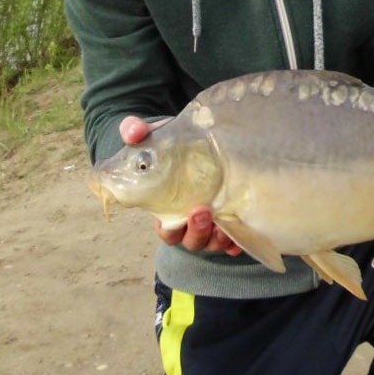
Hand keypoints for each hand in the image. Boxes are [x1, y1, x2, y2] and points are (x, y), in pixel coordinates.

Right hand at [118, 115, 242, 254]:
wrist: (198, 141)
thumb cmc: (171, 145)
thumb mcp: (153, 137)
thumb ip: (136, 131)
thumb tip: (132, 132)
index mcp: (167, 210)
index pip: (168, 231)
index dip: (172, 230)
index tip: (182, 215)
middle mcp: (190, 222)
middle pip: (192, 241)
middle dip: (198, 232)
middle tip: (204, 211)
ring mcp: (212, 223)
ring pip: (214, 243)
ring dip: (220, 238)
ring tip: (225, 223)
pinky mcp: (232, 218)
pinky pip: (236, 238)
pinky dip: (238, 241)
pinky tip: (241, 235)